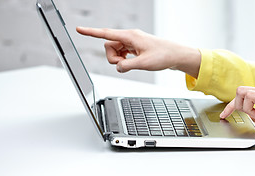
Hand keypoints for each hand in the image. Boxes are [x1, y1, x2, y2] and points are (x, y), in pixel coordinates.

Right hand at [76, 27, 200, 77]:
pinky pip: (122, 53)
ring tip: (131, 64)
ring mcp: (132, 42)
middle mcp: (130, 37)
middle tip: (124, 65)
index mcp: (130, 36)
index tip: (79, 29)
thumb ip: (126, 66)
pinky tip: (133, 62)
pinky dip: (124, 60)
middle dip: (112, 58)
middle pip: (109, 46)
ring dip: (119, 60)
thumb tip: (117, 67)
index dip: (91, 33)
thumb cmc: (163, 56)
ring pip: (115, 51)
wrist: (175, 55)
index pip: (106, 34)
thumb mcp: (143, 64)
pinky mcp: (135, 47)